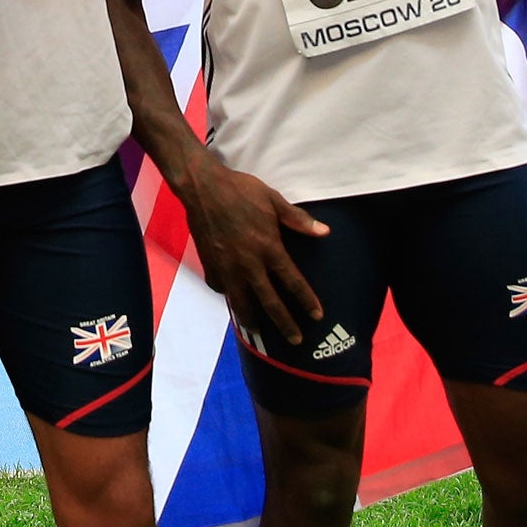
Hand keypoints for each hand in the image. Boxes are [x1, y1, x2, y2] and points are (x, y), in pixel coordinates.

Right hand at [177, 152, 328, 345]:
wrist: (201, 187)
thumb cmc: (240, 190)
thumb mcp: (273, 200)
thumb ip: (298, 220)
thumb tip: (325, 232)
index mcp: (268, 248)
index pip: (292, 282)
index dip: (306, 301)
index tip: (317, 316)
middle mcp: (248, 263)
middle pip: (269, 302)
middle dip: (285, 323)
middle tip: (296, 340)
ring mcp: (226, 266)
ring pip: (241, 302)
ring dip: (252, 319)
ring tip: (259, 331)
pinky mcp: (208, 264)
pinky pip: (220, 287)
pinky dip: (227, 295)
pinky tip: (231, 297)